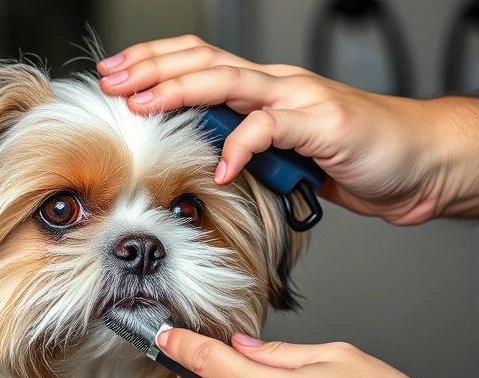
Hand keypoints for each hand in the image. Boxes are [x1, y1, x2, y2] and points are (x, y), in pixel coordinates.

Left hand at [96, 35, 478, 224]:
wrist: (416, 160)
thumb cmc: (351, 154)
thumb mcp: (280, 151)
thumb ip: (242, 146)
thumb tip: (196, 157)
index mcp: (260, 87)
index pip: (197, 60)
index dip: (152, 62)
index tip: (113, 75)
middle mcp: (274, 84)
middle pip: (202, 61)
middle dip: (150, 69)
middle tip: (111, 81)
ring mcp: (298, 100)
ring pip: (228, 82)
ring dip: (180, 92)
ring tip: (143, 106)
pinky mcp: (322, 126)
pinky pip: (271, 128)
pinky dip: (240, 146)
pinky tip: (218, 166)